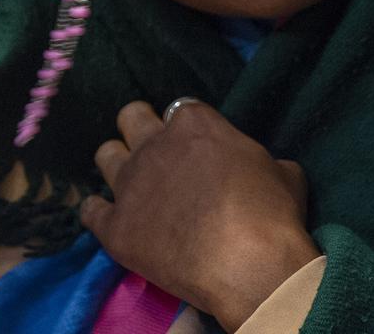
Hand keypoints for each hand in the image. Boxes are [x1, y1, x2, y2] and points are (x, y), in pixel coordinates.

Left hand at [80, 100, 319, 331]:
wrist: (249, 263)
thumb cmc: (272, 212)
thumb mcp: (283, 171)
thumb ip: (258, 159)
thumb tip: (264, 168)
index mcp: (193, 122)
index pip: (181, 110)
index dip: (189, 129)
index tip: (198, 148)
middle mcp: (154, 143)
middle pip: (131, 117)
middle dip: (141, 129)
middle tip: (158, 153)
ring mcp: (131, 183)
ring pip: (105, 155)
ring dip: (117, 164)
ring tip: (132, 184)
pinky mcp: (115, 225)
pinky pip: (90, 210)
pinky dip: (98, 212)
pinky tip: (108, 218)